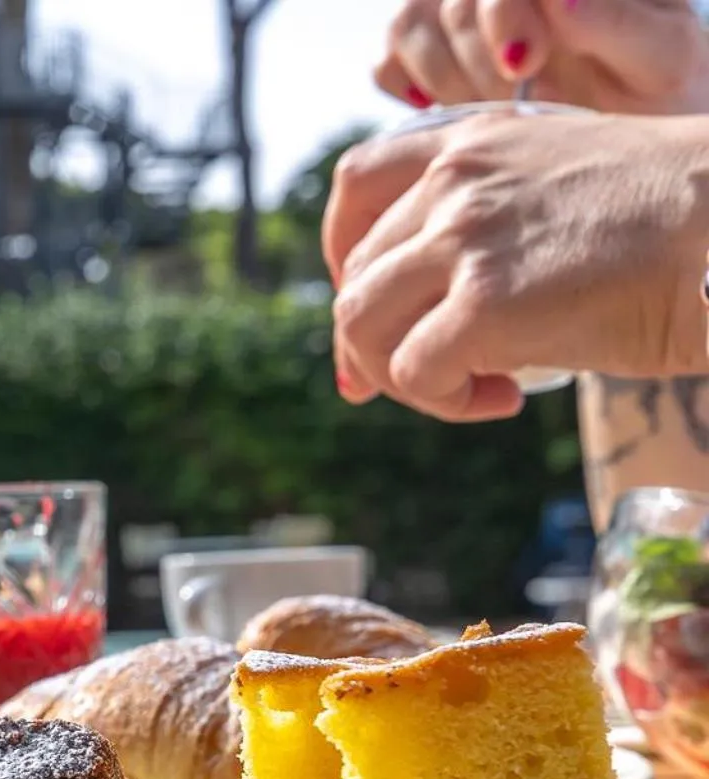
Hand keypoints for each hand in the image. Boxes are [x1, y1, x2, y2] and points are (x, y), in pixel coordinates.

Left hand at [324, 112, 708, 420]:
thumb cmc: (671, 223)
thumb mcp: (557, 186)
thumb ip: (483, 221)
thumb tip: (406, 320)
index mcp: (472, 140)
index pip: (357, 186)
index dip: (345, 257)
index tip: (374, 305)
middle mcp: (455, 181)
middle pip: (356, 277)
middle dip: (375, 343)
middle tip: (433, 377)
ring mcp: (465, 239)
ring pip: (361, 327)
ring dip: (404, 377)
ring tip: (473, 387)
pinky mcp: (485, 304)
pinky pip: (412, 372)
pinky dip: (444, 401)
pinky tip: (502, 397)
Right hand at [378, 0, 708, 114]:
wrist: (629, 142)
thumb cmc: (658, 95)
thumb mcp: (662, 59)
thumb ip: (619, 25)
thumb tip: (559, 1)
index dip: (503, 13)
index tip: (525, 64)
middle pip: (450, 1)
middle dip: (478, 61)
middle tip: (516, 100)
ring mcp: (457, 17)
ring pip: (407, 23)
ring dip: (443, 79)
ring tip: (489, 109)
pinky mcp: (424, 57)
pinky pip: (385, 62)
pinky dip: (407, 89)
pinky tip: (451, 110)